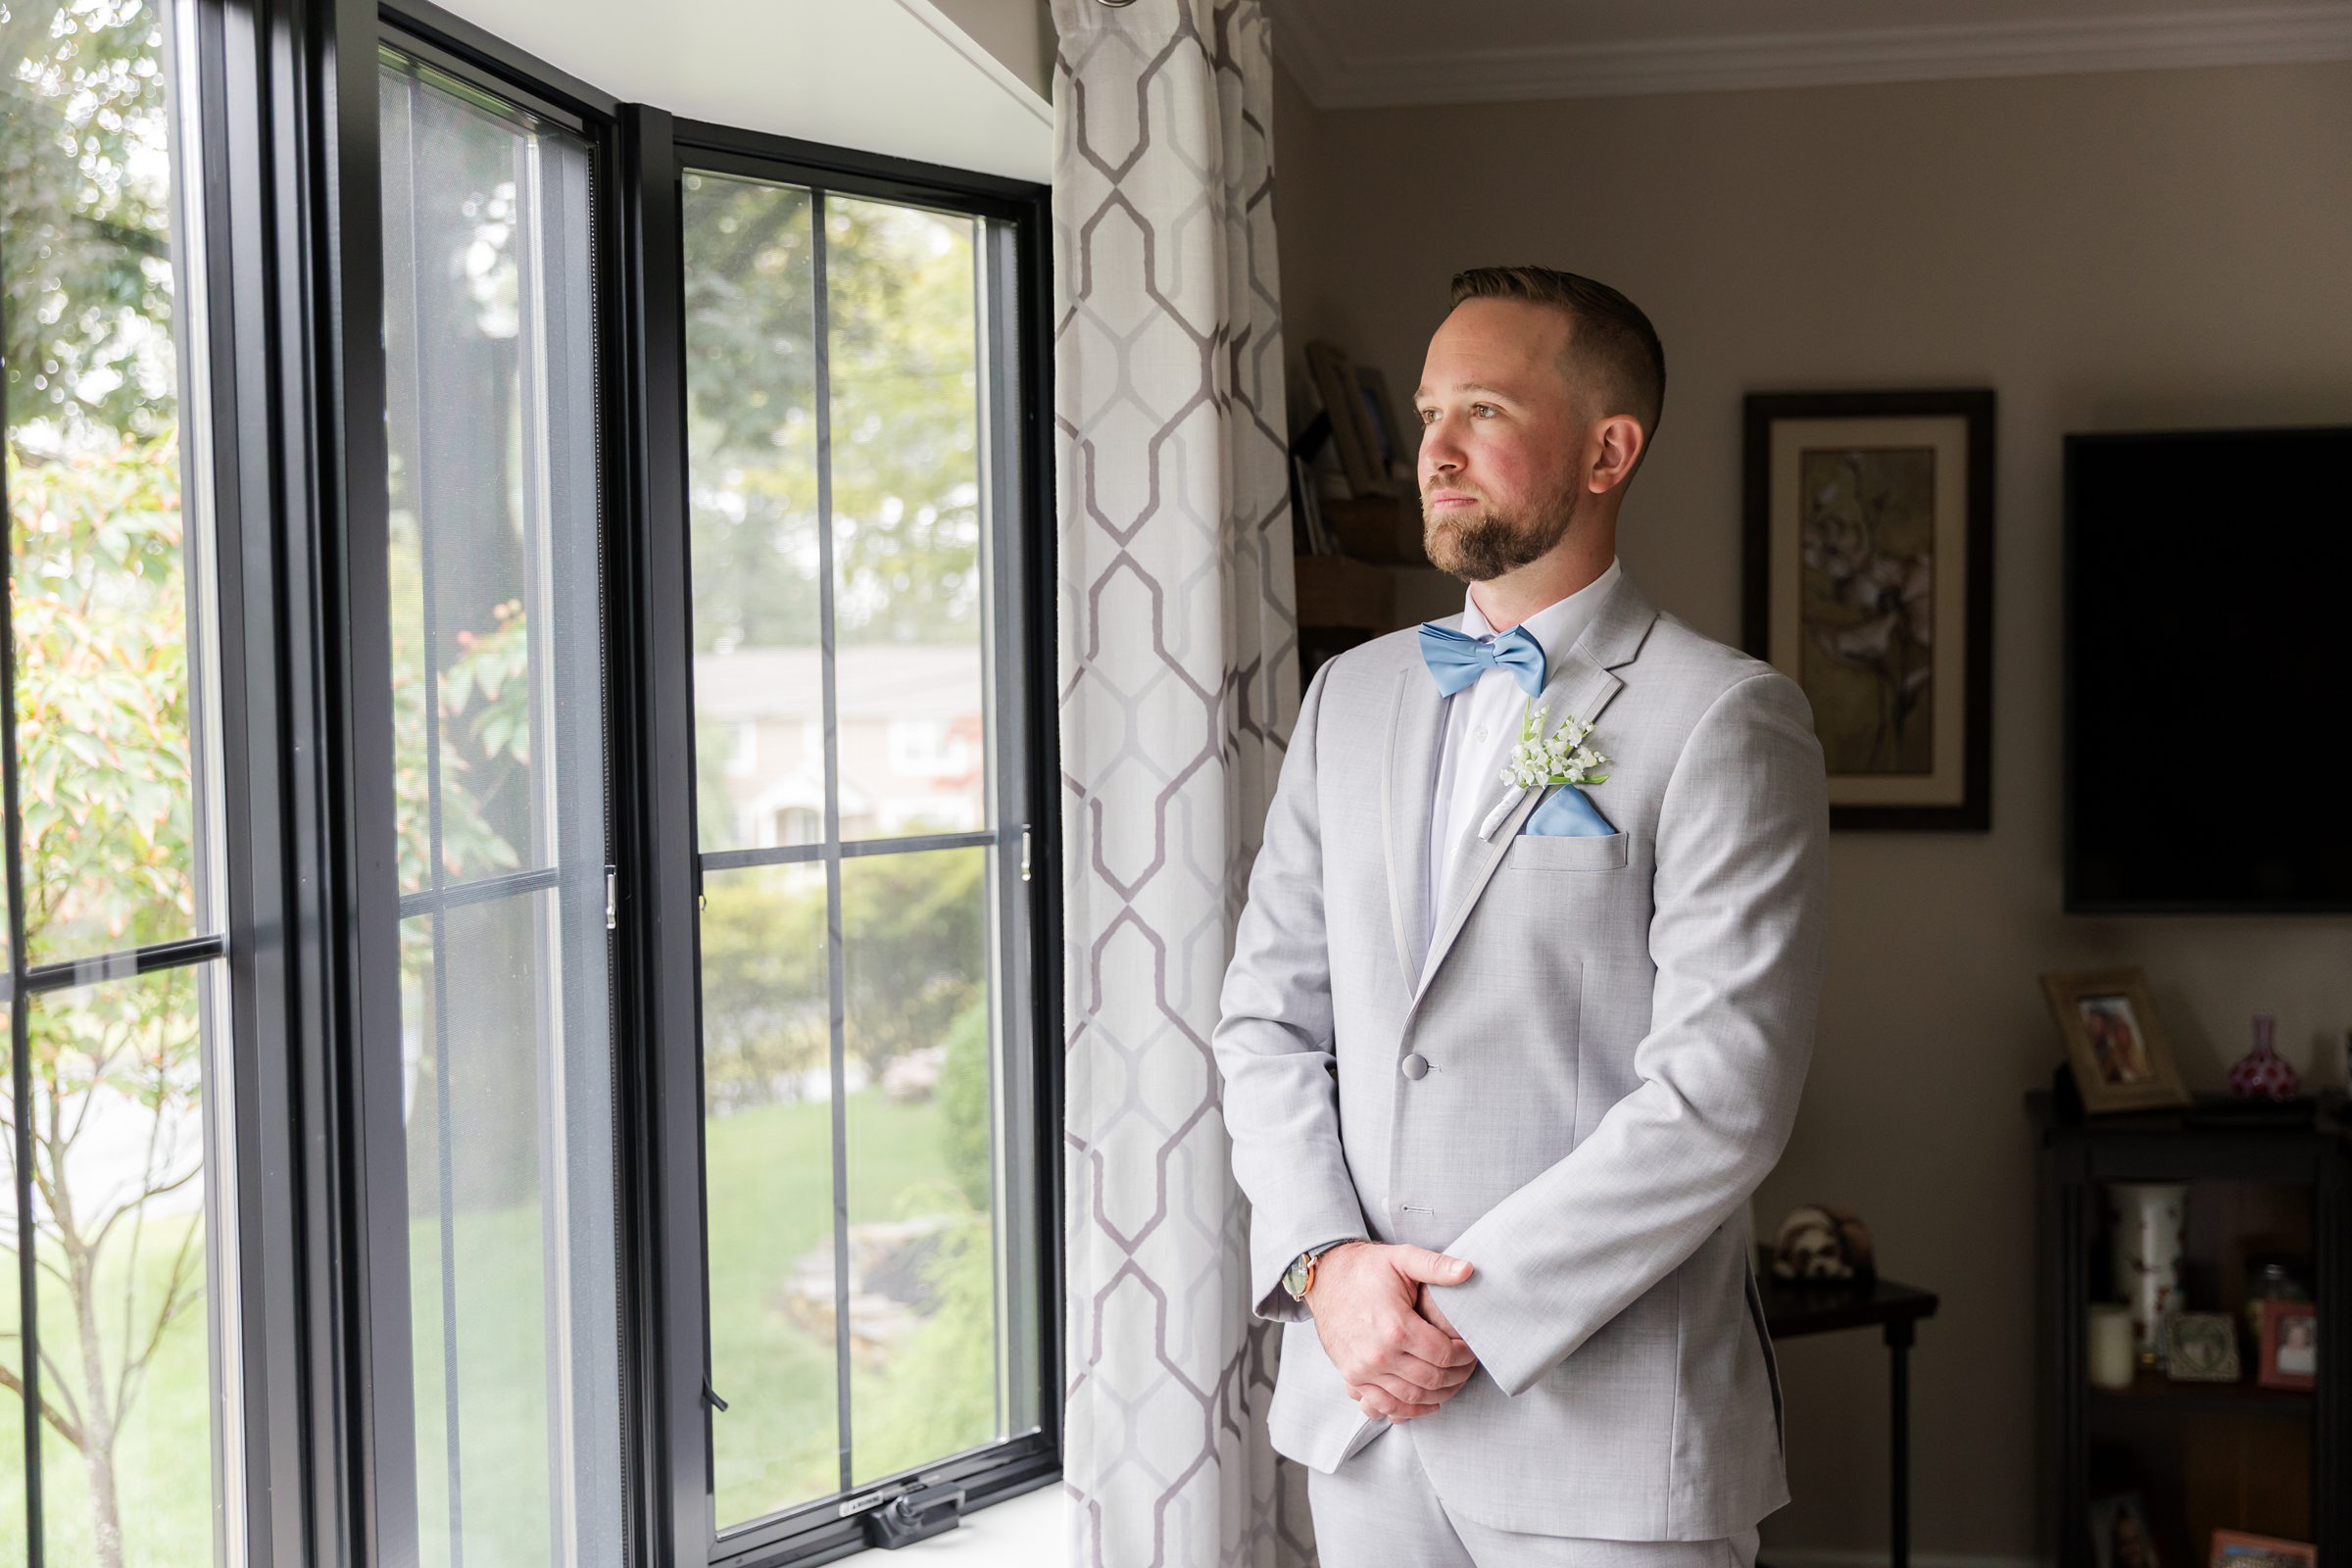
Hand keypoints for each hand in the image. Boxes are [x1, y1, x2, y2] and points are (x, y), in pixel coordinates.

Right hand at [1306, 1242, 1478, 1421]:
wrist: (1326, 1277)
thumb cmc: (1367, 1267)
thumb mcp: (1402, 1258)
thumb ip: (1436, 1266)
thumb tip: (1468, 1270)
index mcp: (1396, 1326)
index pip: (1444, 1355)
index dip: (1464, 1355)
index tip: (1471, 1348)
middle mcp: (1379, 1354)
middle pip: (1431, 1379)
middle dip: (1457, 1376)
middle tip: (1466, 1367)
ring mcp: (1363, 1369)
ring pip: (1412, 1397)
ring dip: (1438, 1395)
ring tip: (1451, 1383)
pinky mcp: (1352, 1376)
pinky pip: (1385, 1405)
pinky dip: (1409, 1410)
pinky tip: (1426, 1403)